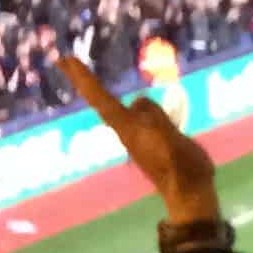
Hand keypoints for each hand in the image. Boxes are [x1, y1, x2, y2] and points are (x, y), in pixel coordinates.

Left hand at [55, 54, 217, 224]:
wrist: (189, 193)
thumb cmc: (181, 167)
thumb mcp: (169, 138)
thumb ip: (154, 118)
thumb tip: (139, 101)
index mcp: (129, 129)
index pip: (102, 99)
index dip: (85, 79)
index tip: (67, 59)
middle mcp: (127, 130)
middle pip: (100, 102)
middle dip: (82, 81)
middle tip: (63, 60)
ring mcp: (138, 136)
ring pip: (116, 107)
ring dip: (100, 91)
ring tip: (90, 76)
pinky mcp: (150, 140)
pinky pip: (136, 114)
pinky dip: (127, 104)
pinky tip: (134, 103)